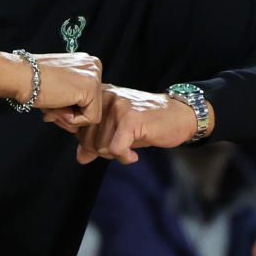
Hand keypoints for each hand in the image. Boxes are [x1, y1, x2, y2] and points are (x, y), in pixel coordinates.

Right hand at [0, 50, 102, 124]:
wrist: (19, 76)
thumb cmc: (31, 81)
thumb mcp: (57, 87)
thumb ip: (70, 100)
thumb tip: (76, 127)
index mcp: (86, 63)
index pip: (87, 98)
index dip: (68, 107)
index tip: (51, 102)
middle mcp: (94, 65)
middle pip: (91, 106)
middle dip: (69, 114)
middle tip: (50, 107)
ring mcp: (94, 75)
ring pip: (91, 114)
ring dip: (68, 117)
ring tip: (52, 104)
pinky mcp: (92, 88)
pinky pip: (91, 119)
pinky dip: (72, 120)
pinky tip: (57, 105)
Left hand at [45, 84, 201, 164]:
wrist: (179, 115)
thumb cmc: (147, 123)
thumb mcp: (118, 130)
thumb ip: (96, 141)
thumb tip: (80, 158)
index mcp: (99, 97)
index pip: (75, 125)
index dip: (85, 142)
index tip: (99, 145)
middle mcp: (105, 98)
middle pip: (86, 139)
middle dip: (101, 151)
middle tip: (119, 148)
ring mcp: (118, 107)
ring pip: (100, 146)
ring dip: (115, 154)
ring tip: (129, 147)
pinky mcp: (131, 119)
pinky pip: (115, 149)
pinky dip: (124, 157)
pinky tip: (133, 155)